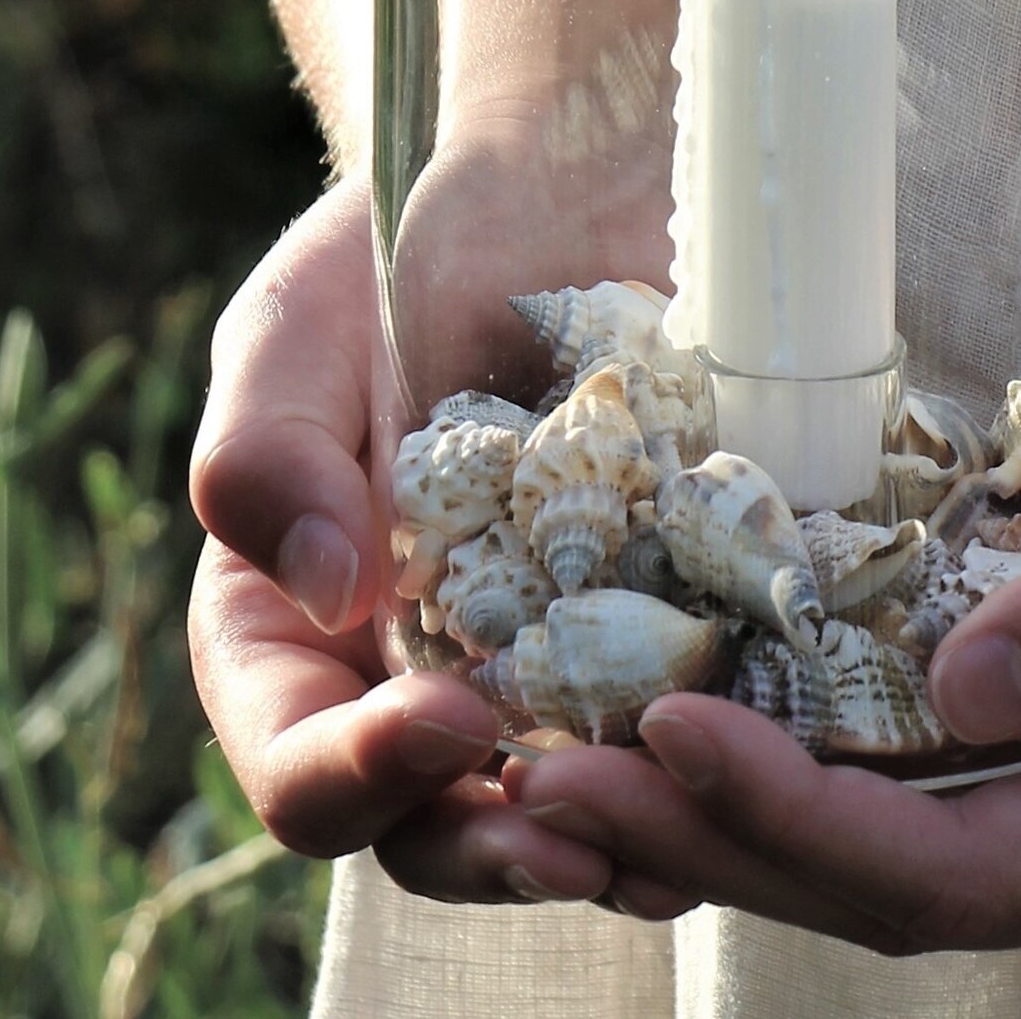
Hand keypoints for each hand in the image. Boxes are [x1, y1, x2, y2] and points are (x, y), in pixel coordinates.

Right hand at [191, 179, 683, 905]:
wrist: (559, 173)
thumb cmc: (398, 249)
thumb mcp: (296, 325)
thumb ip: (264, 453)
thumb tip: (323, 591)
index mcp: (296, 627)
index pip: (297, 755)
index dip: (357, 773)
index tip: (450, 721)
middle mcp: (415, 674)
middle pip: (431, 822)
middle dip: (494, 848)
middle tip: (571, 839)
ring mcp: (544, 665)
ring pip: (564, 806)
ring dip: (616, 839)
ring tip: (672, 834)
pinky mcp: (662, 628)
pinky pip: (678, 729)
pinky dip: (709, 758)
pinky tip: (756, 758)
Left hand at [507, 257, 1020, 949]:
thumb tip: (957, 699)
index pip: (959, 873)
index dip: (795, 820)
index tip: (658, 735)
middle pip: (907, 889)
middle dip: (726, 837)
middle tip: (547, 770)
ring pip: (904, 851)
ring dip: (746, 815)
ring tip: (577, 762)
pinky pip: (932, 783)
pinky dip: (811, 761)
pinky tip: (704, 711)